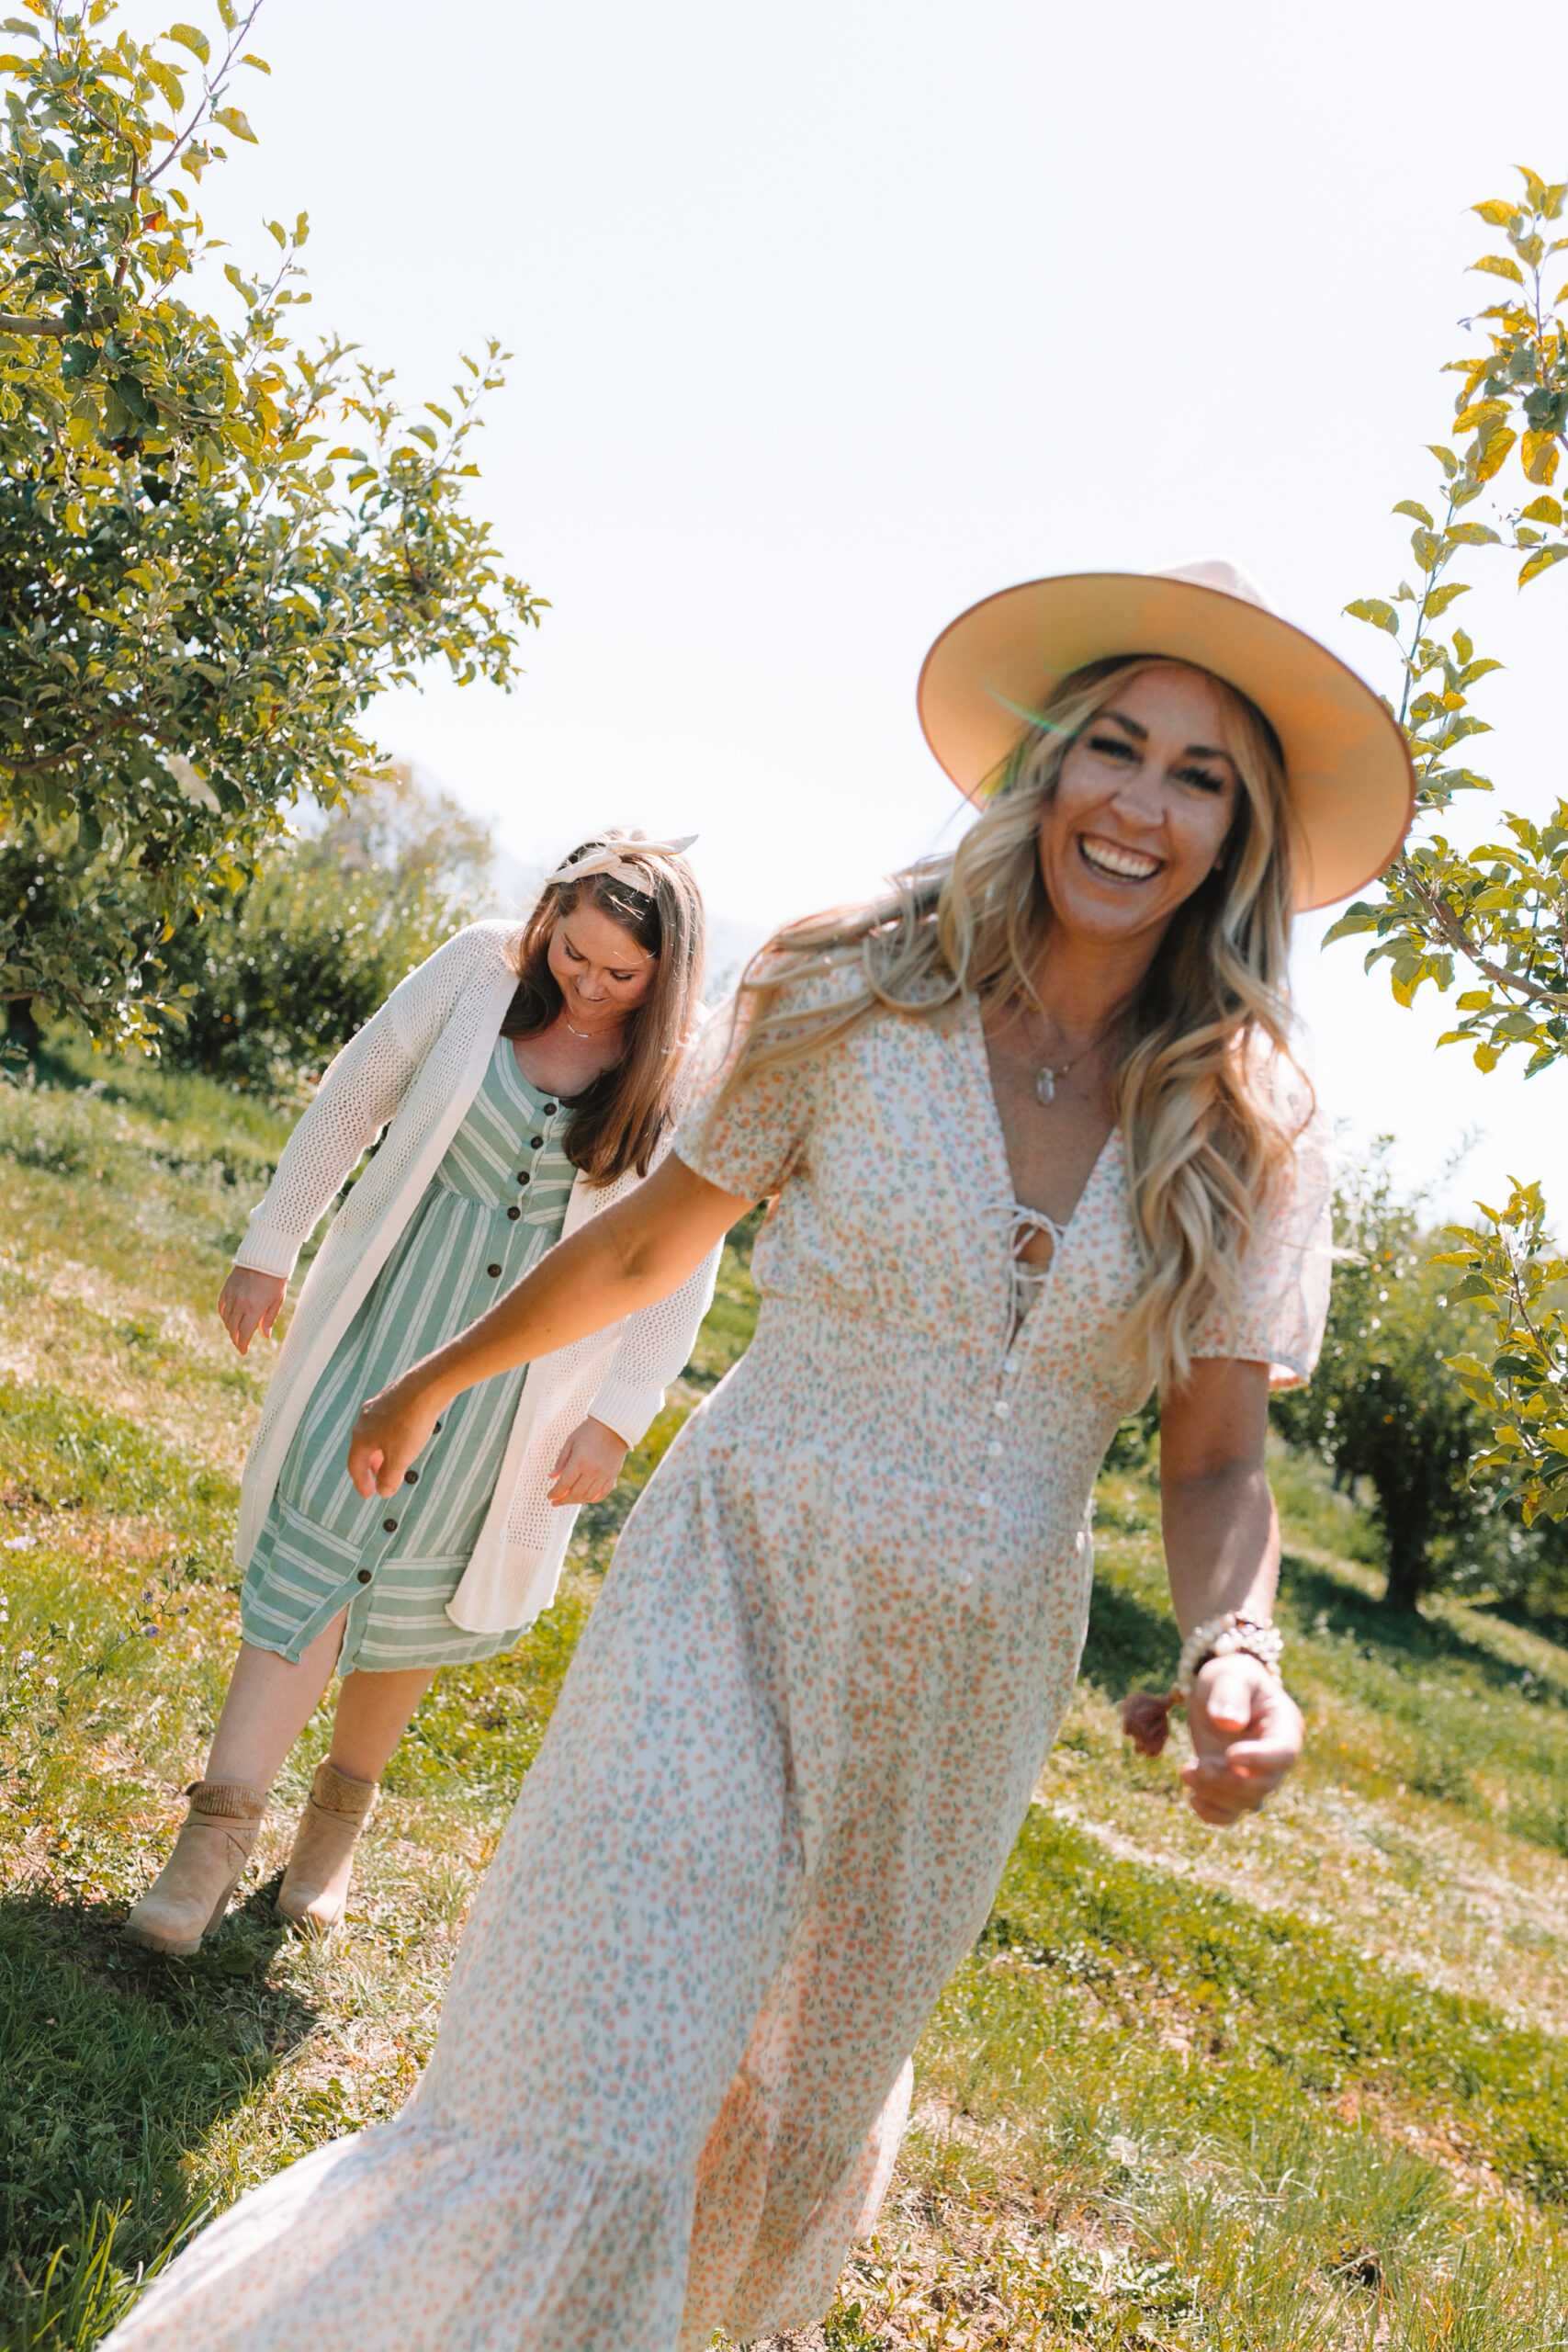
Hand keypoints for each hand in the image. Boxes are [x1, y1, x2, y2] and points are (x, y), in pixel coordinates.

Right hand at [218, 1266, 287, 1354]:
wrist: (265, 1257)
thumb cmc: (275, 1279)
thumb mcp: (277, 1300)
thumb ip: (269, 1319)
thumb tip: (264, 1336)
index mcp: (254, 1309)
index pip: (244, 1333)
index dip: (242, 1345)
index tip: (243, 1352)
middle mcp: (240, 1304)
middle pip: (233, 1328)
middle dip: (236, 1339)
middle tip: (239, 1344)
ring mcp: (232, 1295)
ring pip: (226, 1318)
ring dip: (230, 1328)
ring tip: (235, 1332)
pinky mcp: (227, 1287)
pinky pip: (221, 1305)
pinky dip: (223, 1314)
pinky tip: (228, 1318)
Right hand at [348, 1368, 447, 1497]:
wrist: (427, 1386)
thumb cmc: (411, 1423)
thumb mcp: (400, 1457)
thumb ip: (389, 1477)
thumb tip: (383, 1491)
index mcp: (361, 1436)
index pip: (355, 1465)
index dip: (361, 1482)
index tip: (368, 1494)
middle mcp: (364, 1419)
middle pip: (363, 1449)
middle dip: (373, 1467)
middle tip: (383, 1480)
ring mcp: (378, 1406)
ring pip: (375, 1434)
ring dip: (382, 1452)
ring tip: (395, 1461)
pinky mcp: (393, 1397)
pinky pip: (387, 1423)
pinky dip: (391, 1436)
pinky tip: (407, 1437)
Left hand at [546, 1416, 627, 1506]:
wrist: (614, 1426)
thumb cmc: (589, 1431)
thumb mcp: (571, 1441)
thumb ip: (561, 1461)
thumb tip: (551, 1477)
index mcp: (580, 1461)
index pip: (564, 1484)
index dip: (555, 1493)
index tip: (549, 1496)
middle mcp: (593, 1471)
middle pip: (575, 1493)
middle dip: (563, 1500)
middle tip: (556, 1502)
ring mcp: (604, 1475)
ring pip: (588, 1497)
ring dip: (576, 1501)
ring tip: (568, 1499)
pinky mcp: (612, 1476)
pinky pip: (602, 1494)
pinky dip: (591, 1499)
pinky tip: (584, 1497)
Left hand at [1179, 1652, 1302, 1827]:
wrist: (1221, 1691)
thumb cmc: (1230, 1678)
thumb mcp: (1229, 1676)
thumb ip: (1230, 1694)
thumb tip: (1227, 1723)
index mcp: (1284, 1726)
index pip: (1283, 1753)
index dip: (1259, 1760)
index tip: (1230, 1755)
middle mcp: (1276, 1757)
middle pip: (1264, 1784)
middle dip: (1227, 1781)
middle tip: (1196, 1765)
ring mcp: (1256, 1775)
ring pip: (1245, 1801)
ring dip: (1213, 1794)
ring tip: (1185, 1770)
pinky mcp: (1235, 1786)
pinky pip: (1232, 1813)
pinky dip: (1213, 1813)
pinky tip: (1193, 1799)